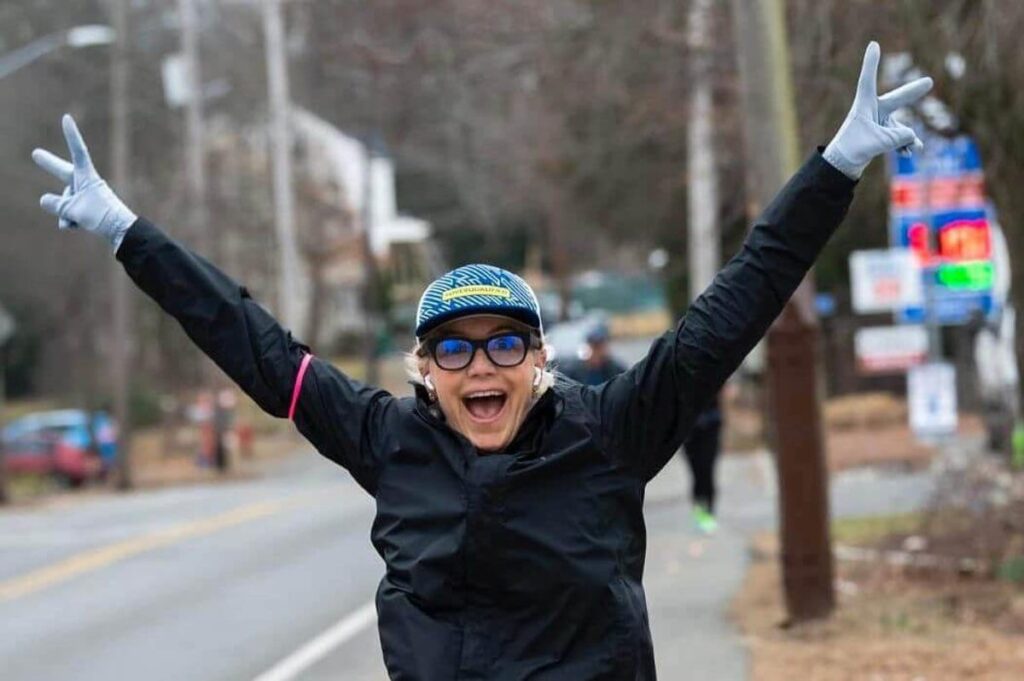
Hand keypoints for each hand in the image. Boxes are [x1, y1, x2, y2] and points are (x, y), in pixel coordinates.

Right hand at [32, 114, 136, 252]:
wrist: (122, 232)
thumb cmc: (99, 216)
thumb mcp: (72, 209)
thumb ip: (55, 203)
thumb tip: (44, 200)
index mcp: (87, 176)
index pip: (78, 151)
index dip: (72, 135)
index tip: (66, 118)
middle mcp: (86, 184)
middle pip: (63, 173)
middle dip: (49, 165)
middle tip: (35, 154)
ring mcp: (87, 197)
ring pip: (65, 203)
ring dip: (65, 213)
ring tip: (75, 220)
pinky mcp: (89, 210)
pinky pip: (71, 214)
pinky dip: (71, 221)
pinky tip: (75, 227)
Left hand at [823, 42, 932, 179]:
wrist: (842, 164)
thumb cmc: (854, 148)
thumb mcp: (878, 143)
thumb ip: (899, 138)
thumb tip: (913, 136)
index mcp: (864, 105)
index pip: (868, 80)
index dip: (871, 63)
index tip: (874, 44)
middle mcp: (873, 110)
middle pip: (896, 99)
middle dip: (913, 92)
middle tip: (929, 82)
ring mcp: (880, 122)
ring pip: (900, 128)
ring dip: (906, 139)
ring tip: (915, 149)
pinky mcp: (883, 133)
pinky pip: (900, 137)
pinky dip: (905, 145)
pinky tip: (909, 153)